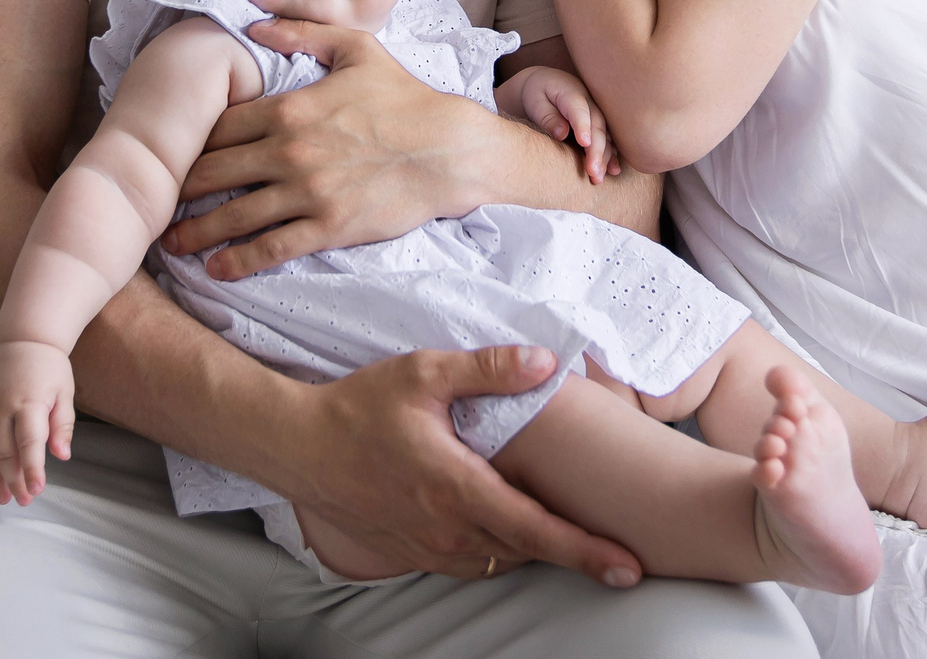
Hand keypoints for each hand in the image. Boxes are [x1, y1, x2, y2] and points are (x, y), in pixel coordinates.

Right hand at [0, 340, 75, 504]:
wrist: (24, 340)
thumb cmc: (49, 368)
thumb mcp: (65, 393)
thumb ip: (63, 425)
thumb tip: (62, 456)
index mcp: (30, 402)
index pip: (29, 443)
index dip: (32, 469)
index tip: (36, 490)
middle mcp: (3, 406)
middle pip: (4, 451)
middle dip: (13, 480)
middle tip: (23, 501)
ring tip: (2, 497)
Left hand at [165, 21, 490, 276]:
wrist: (450, 150)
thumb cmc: (406, 98)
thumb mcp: (357, 49)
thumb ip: (301, 34)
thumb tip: (253, 27)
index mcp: (290, 108)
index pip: (222, 126)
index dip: (191, 140)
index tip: (170, 151)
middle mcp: (289, 151)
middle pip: (215, 172)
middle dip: (180, 187)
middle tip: (154, 200)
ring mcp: (307, 192)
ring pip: (235, 215)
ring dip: (197, 231)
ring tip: (171, 243)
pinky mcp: (328, 227)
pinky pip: (272, 248)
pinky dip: (239, 261)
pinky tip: (216, 270)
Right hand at [271, 344, 643, 586]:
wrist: (297, 447)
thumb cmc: (358, 407)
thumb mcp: (422, 374)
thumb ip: (487, 368)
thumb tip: (546, 361)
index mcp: (458, 489)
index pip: (537, 530)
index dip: (587, 550)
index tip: (628, 566)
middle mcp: (448, 530)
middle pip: (528, 552)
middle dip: (575, 553)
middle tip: (621, 552)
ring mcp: (429, 547)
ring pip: (500, 561)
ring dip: (536, 550)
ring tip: (575, 539)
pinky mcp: (413, 552)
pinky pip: (471, 562)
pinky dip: (500, 550)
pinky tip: (511, 528)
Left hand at [506, 64, 621, 183]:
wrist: (546, 85)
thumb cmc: (538, 94)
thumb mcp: (536, 101)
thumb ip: (547, 116)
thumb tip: (562, 134)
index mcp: (571, 93)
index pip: (579, 109)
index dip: (583, 125)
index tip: (584, 143)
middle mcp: (590, 103)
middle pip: (597, 127)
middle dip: (596, 150)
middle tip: (592, 172)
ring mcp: (597, 114)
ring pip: (606, 136)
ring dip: (604, 158)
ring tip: (597, 178)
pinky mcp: (599, 125)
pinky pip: (609, 141)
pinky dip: (612, 156)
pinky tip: (613, 171)